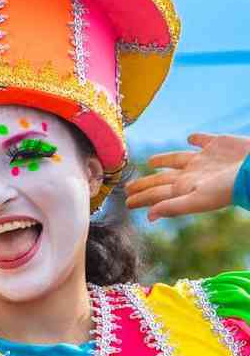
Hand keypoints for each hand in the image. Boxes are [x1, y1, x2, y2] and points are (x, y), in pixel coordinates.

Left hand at [124, 132, 249, 220]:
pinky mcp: (219, 144)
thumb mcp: (199, 199)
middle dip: (146, 184)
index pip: (156, 194)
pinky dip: (196, 139)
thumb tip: (149, 217)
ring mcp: (205, 159)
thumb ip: (174, 207)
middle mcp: (193, 174)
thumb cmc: (229, 187)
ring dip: (164, 162)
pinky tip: (191, 138)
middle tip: (129, 187)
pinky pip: (203, 140)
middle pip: (162, 179)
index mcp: (186, 187)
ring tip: (150, 163)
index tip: (126, 202)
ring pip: (178, 160)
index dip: (141, 198)